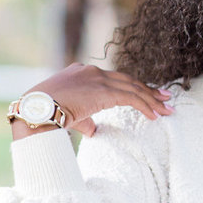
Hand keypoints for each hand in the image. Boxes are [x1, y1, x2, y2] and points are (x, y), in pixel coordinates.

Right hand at [13, 63, 173, 138]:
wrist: (36, 111)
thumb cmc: (46, 114)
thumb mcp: (68, 114)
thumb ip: (85, 119)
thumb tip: (94, 130)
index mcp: (82, 73)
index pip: (113, 79)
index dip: (131, 87)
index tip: (146, 95)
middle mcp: (91, 72)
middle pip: (127, 80)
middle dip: (148, 90)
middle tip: (165, 98)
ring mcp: (98, 79)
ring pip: (132, 88)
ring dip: (151, 100)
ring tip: (166, 110)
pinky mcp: (103, 90)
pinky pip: (131, 97)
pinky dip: (145, 106)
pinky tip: (154, 115)